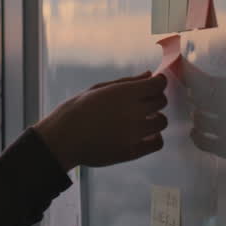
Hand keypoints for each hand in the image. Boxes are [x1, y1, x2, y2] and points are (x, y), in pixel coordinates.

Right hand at [34, 72, 167, 170]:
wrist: (62, 139)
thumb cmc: (75, 111)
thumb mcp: (98, 89)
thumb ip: (126, 82)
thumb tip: (148, 75)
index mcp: (124, 93)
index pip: (158, 84)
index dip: (157, 83)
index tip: (152, 85)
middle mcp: (133, 112)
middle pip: (161, 101)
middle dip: (155, 99)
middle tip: (142, 102)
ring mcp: (134, 133)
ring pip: (162, 121)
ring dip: (155, 118)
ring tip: (141, 119)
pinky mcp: (132, 151)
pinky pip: (157, 142)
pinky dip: (154, 137)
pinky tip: (144, 134)